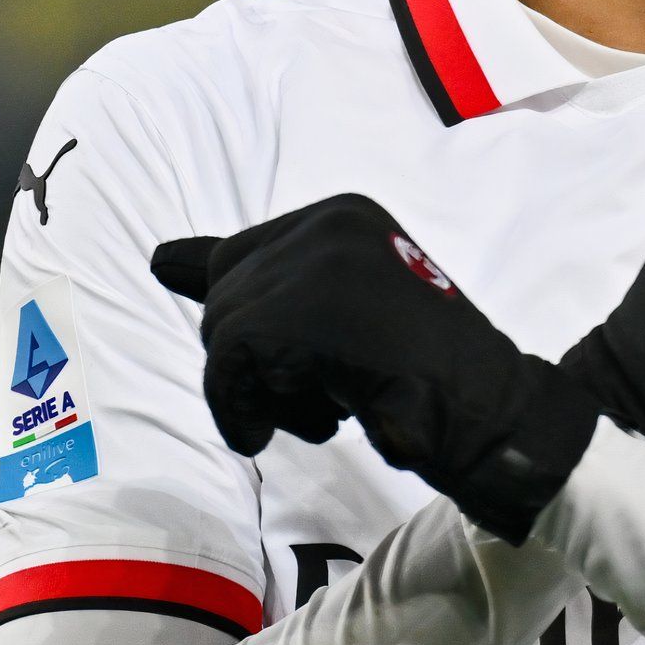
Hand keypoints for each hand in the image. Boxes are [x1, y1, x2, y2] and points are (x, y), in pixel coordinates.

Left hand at [151, 194, 597, 543]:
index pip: (242, 258)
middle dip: (256, 364)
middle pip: (227, 298)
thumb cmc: (421, 370)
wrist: (485, 410)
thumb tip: (159, 259)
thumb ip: (258, 280)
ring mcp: (315, 265)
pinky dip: (243, 409)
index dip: (251, 323)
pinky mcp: (302, 312)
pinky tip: (285, 430)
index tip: (291, 358)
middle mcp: (326, 224)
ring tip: (320, 414)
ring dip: (260, 392)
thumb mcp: (337, 307)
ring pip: (224, 332)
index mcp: (342, 214)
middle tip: (316, 400)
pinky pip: (229, 363)